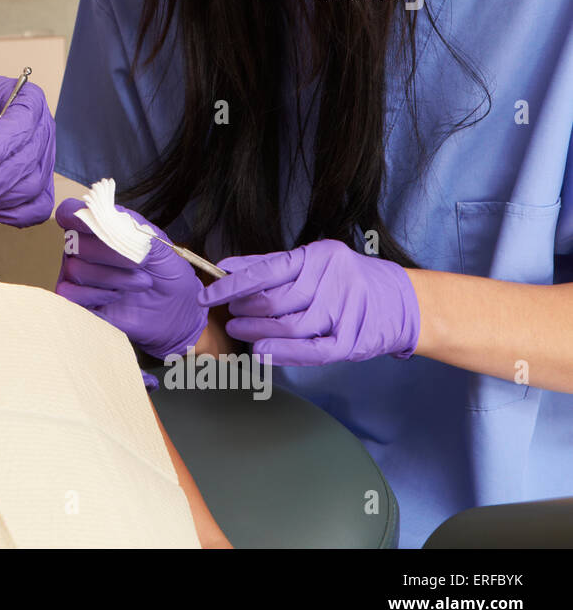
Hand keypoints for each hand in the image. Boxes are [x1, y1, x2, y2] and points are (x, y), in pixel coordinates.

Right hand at [54, 199, 206, 358]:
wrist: (175, 312)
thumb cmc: (167, 275)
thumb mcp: (162, 247)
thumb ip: (137, 228)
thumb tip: (113, 217)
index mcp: (99, 229)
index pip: (70, 212)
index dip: (75, 215)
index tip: (94, 223)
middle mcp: (83, 249)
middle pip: (75, 242)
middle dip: (110, 252)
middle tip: (140, 263)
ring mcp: (79, 275)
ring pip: (75, 268)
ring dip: (111, 277)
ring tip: (140, 283)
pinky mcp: (78, 301)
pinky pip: (69, 293)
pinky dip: (94, 294)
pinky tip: (117, 295)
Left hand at [197, 239, 419, 365]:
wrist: (403, 301)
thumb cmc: (348, 279)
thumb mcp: (313, 262)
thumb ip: (270, 264)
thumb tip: (226, 267)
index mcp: (318, 256)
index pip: (264, 271)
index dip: (230, 286)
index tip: (205, 296)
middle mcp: (331, 280)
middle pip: (272, 302)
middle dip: (243, 311)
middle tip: (230, 316)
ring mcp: (343, 311)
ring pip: (287, 327)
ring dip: (256, 333)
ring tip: (241, 332)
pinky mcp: (351, 340)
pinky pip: (310, 351)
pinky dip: (283, 354)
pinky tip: (262, 353)